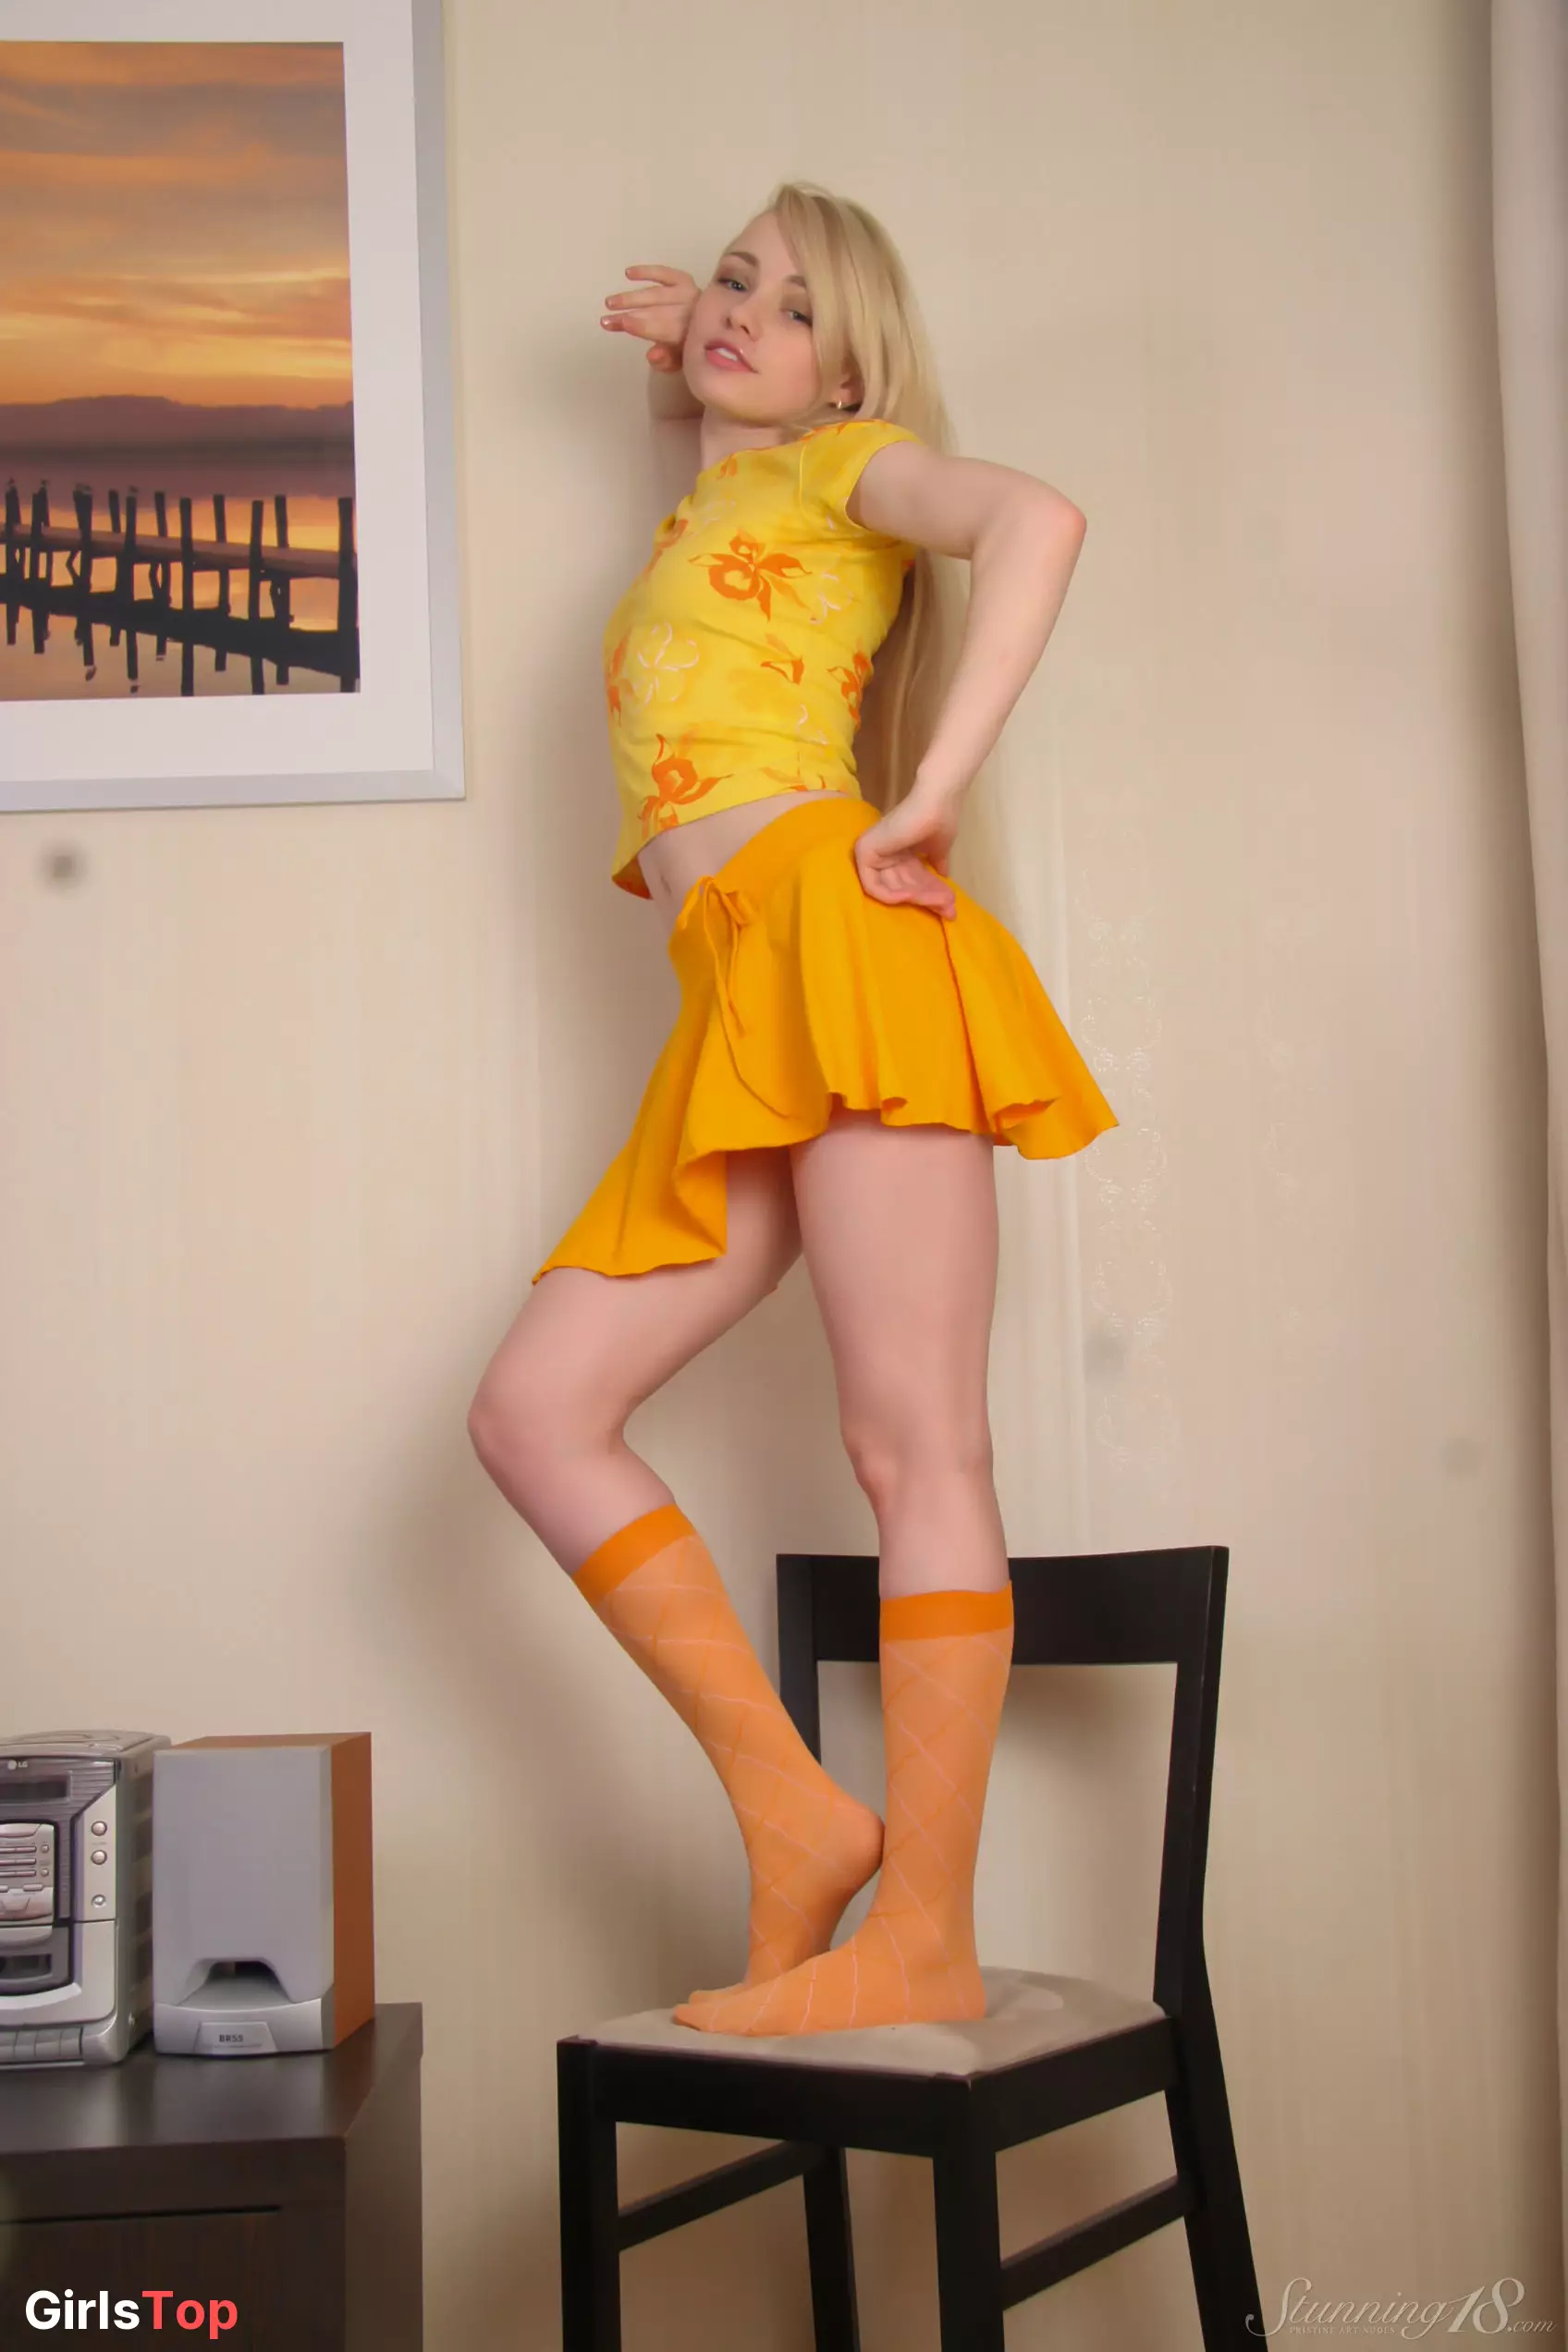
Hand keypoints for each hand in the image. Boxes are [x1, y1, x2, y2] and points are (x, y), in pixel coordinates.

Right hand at [600, 263, 699, 372]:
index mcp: (693, 334)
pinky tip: (628, 273)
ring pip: (656, 293)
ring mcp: (689, 292)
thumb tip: (651, 354)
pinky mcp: (684, 279)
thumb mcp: (681, 362)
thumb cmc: (691, 346)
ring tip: (610, 302)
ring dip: (631, 297)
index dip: (642, 326)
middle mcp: (692, 309)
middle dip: (629, 314)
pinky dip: (647, 271)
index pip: (664, 329)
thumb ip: (667, 360)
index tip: (622, 323)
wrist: (716, 327)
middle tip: (606, 319)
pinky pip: (664, 273)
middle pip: (657, 311)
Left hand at [852, 783, 962, 918]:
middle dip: (927, 899)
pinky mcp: (864, 852)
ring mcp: (871, 852)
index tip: (950, 905)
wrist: (938, 798)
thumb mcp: (938, 850)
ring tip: (941, 901)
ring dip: (916, 898)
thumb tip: (944, 882)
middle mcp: (882, 853)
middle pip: (902, 887)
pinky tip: (913, 895)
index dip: (930, 895)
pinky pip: (874, 887)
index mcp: (897, 852)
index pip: (910, 881)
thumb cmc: (940, 819)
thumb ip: (935, 866)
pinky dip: (893, 895)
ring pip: (891, 890)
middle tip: (949, 908)